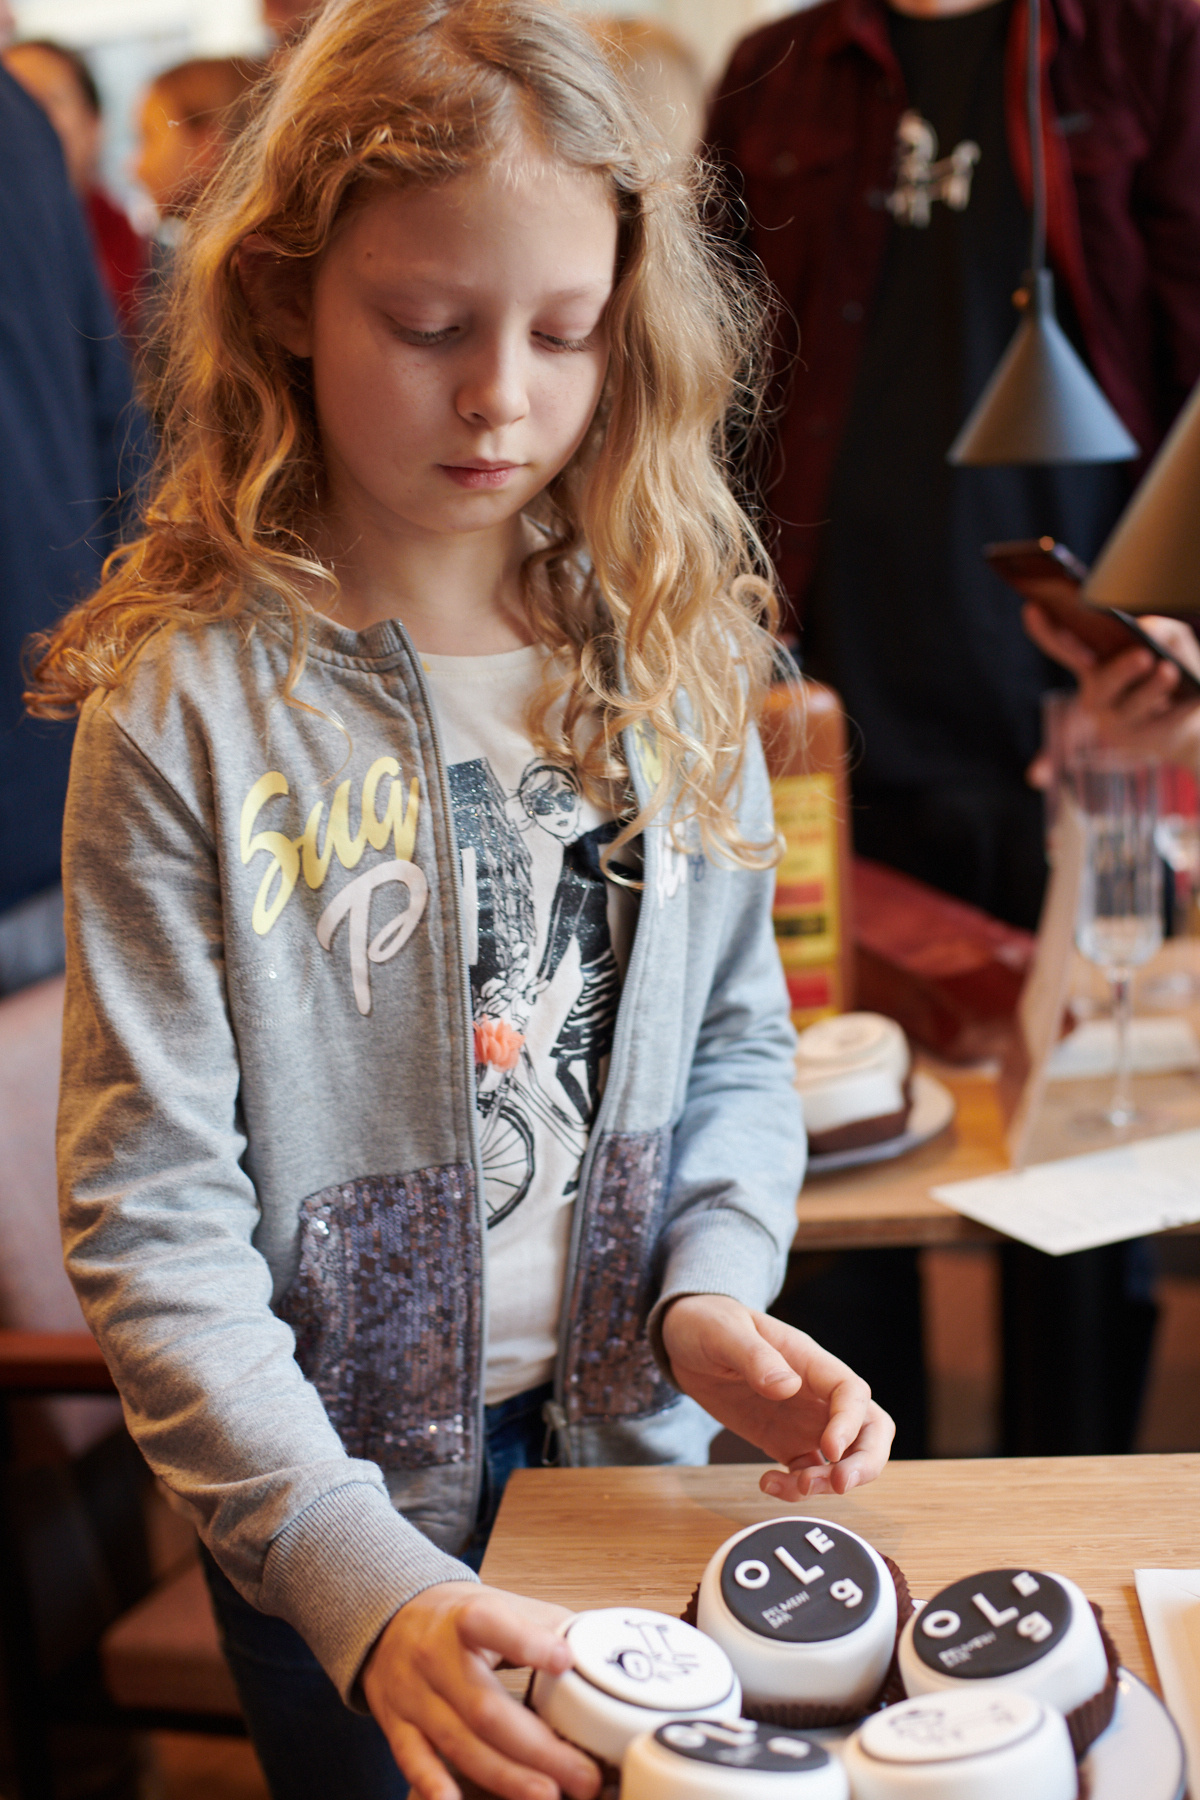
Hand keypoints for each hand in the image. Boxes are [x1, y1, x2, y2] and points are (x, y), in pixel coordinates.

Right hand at [362, 1582, 600, 1799]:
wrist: (390, 1617)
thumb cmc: (456, 1617)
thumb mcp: (499, 1604)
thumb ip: (546, 1627)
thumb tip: (601, 1653)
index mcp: (465, 1618)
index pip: (492, 1624)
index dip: (527, 1642)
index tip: (565, 1660)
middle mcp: (435, 1658)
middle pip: (486, 1708)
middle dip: (538, 1749)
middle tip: (582, 1775)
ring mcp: (414, 1695)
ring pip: (459, 1743)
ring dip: (506, 1776)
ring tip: (549, 1795)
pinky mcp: (398, 1726)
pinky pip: (414, 1761)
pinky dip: (435, 1785)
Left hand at [660, 1294, 894, 1499]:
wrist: (683, 1340)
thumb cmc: (708, 1324)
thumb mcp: (723, 1333)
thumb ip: (755, 1357)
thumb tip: (787, 1386)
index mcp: (809, 1361)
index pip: (852, 1392)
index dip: (850, 1423)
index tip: (829, 1450)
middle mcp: (816, 1393)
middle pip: (869, 1429)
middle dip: (865, 1462)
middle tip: (838, 1485)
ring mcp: (803, 1420)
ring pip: (843, 1458)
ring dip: (829, 1482)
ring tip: (794, 1487)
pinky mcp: (784, 1441)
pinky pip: (806, 1471)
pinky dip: (797, 1487)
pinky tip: (767, 1482)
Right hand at [1023, 604, 1199, 767]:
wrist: (1192, 719)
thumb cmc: (1175, 671)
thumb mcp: (1172, 641)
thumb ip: (1160, 628)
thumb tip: (1147, 631)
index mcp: (1095, 664)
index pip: (1065, 646)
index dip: (1046, 631)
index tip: (1032, 608)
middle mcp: (1096, 693)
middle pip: (1102, 681)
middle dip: (1121, 670)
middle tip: (1144, 656)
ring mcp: (1113, 721)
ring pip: (1131, 705)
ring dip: (1153, 689)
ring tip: (1169, 672)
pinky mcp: (1135, 740)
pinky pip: (1157, 723)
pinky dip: (1178, 709)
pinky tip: (1191, 699)